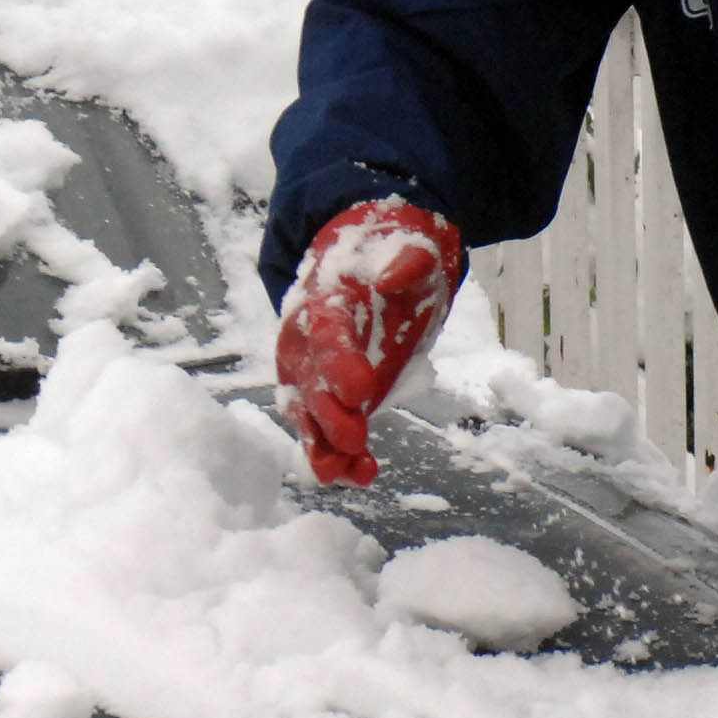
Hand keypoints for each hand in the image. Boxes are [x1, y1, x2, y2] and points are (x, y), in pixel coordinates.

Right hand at [273, 201, 468, 486]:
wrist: (367, 255)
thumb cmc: (389, 249)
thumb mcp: (410, 243)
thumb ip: (405, 260)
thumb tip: (392, 276)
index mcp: (324, 301)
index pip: (325, 332)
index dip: (338, 361)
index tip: (360, 389)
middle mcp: (307, 340)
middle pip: (311, 381)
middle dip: (329, 414)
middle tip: (355, 438)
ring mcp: (314, 371)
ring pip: (309, 414)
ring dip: (327, 446)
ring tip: (352, 471)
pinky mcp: (327, 394)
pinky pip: (323, 429)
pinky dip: (338, 455)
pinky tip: (362, 474)